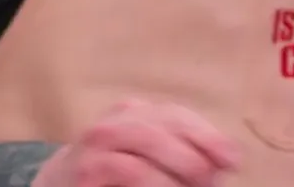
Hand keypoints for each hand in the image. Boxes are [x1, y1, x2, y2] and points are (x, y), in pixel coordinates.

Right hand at [32, 100, 238, 186]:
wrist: (60, 186)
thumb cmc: (113, 176)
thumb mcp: (148, 160)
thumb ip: (181, 157)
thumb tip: (223, 166)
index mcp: (134, 113)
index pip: (176, 115)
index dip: (207, 135)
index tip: (234, 159)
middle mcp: (116, 120)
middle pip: (164, 123)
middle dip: (196, 150)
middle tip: (213, 177)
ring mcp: (98, 141)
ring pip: (146, 140)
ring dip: (178, 164)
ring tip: (198, 184)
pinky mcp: (87, 168)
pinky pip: (128, 169)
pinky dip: (155, 181)